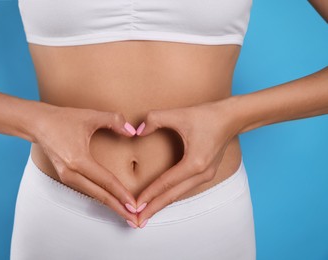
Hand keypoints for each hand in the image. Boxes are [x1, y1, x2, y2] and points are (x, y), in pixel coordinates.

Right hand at [33, 105, 138, 225]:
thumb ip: (114, 120)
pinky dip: (101, 197)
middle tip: (135, 220)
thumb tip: (132, 132)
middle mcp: (71, 173)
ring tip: (127, 214)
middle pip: (100, 195)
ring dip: (111, 205)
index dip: (122, 194)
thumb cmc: (62, 120)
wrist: (37, 124)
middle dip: (119, 208)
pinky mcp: (66, 177)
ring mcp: (67, 177)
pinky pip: (87, 190)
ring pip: (94, 195)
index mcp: (78, 160)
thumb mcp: (90, 116)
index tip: (135, 205)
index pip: (106, 181)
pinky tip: (112, 202)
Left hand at [134, 99, 240, 226]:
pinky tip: (160, 200)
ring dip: (161, 204)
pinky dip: (170, 196)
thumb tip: (137, 130)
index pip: (166, 183)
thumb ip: (155, 119)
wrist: (233, 118)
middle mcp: (201, 174)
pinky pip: (184, 189)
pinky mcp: (206, 174)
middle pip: (172, 196)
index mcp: (195, 162)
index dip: (149, 194)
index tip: (135, 206)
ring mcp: (206, 176)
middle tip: (136, 221)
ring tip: (145, 215)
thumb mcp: (179, 114)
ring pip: (178, 194)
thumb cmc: (208, 115)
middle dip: (153, 209)